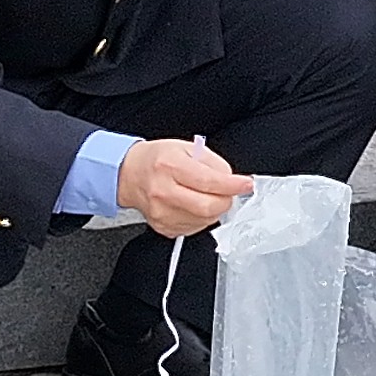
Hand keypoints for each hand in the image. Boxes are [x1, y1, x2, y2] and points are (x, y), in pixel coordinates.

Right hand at [115, 135, 251, 237]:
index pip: (209, 182)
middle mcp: (163, 192)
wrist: (130, 175)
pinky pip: (195, 228)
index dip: (233, 185)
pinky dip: (202, 217)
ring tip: (206, 195)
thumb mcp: (186, 148)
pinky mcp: (164, 227)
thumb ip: (213, 163)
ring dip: (214, 209)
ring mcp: (162, 213)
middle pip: (208, 207)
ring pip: (205, 220)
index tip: (246, 184)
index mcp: (170, 167)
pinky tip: (193, 205)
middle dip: (226, 200)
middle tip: (227, 192)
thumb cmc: (158, 160)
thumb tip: (231, 180)